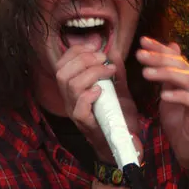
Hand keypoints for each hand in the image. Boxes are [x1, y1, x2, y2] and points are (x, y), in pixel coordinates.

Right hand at [55, 44, 142, 163]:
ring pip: (69, 85)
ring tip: (108, 71)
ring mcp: (75, 113)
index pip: (62, 63)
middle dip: (84, 59)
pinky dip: (89, 94)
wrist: (126, 143)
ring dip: (90, 72)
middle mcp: (69, 100)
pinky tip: (101, 90)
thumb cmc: (119, 117)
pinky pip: (79, 107)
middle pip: (62, 72)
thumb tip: (113, 48)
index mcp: (73, 90)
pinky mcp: (86, 124)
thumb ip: (115, 70)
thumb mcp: (119, 89)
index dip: (76, 50)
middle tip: (104, 58)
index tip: (96, 46)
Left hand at [137, 36, 188, 175]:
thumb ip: (167, 76)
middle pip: (179, 64)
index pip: (174, 57)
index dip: (159, 48)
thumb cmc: (181, 124)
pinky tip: (163, 95)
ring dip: (165, 73)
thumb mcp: (169, 96)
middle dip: (158, 57)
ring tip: (146, 73)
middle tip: (139, 54)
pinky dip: (178, 96)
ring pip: (186, 78)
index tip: (142, 41)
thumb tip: (167, 51)